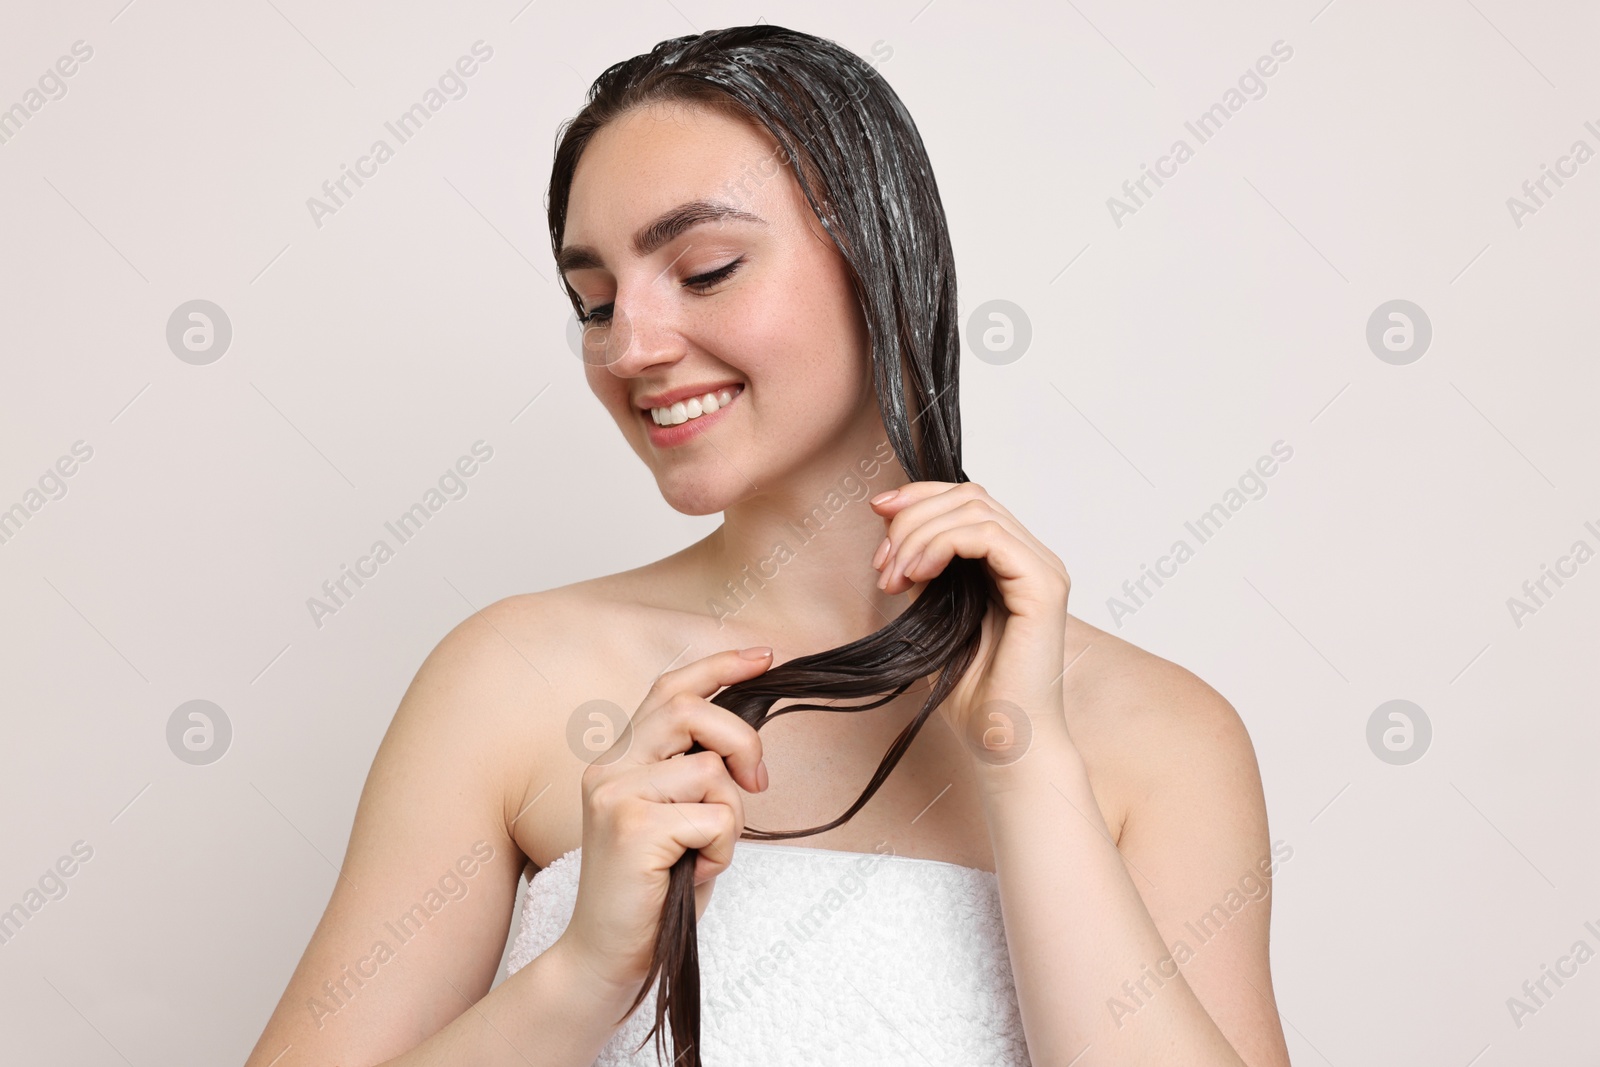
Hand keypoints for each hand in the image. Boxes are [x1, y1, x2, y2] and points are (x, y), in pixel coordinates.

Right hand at [557, 647, 772, 1002]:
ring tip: (702, 854)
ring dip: (730, 819)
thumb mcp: (676, 818)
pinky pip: (714, 818)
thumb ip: (694, 774)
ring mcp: (616, 794)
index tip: (765, 655)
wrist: (606, 955)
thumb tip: (744, 744)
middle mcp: (610, 766)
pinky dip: (722, 850)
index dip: (720, 665)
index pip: (670, 689)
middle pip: (690, 710)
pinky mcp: (632, 826)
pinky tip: (691, 873)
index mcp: (620, 758)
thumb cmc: (650, 891)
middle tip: (758, 784)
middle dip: (741, 740)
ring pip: (711, 772)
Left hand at [870, 481, 1073, 764]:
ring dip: (919, 535)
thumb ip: (924, 572)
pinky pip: (988, 535)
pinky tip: (916, 575)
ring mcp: (1043, 569)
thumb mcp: (933, 617)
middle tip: (882, 564)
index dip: (920, 496)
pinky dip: (941, 544)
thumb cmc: (974, 694)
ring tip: (893, 578)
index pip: (968, 500)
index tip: (877, 512)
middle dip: (913, 517)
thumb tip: (893, 532)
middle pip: (969, 496)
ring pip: (975, 509)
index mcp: (1011, 563)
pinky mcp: (1043, 586)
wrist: (1004, 742)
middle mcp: (1032, 559)